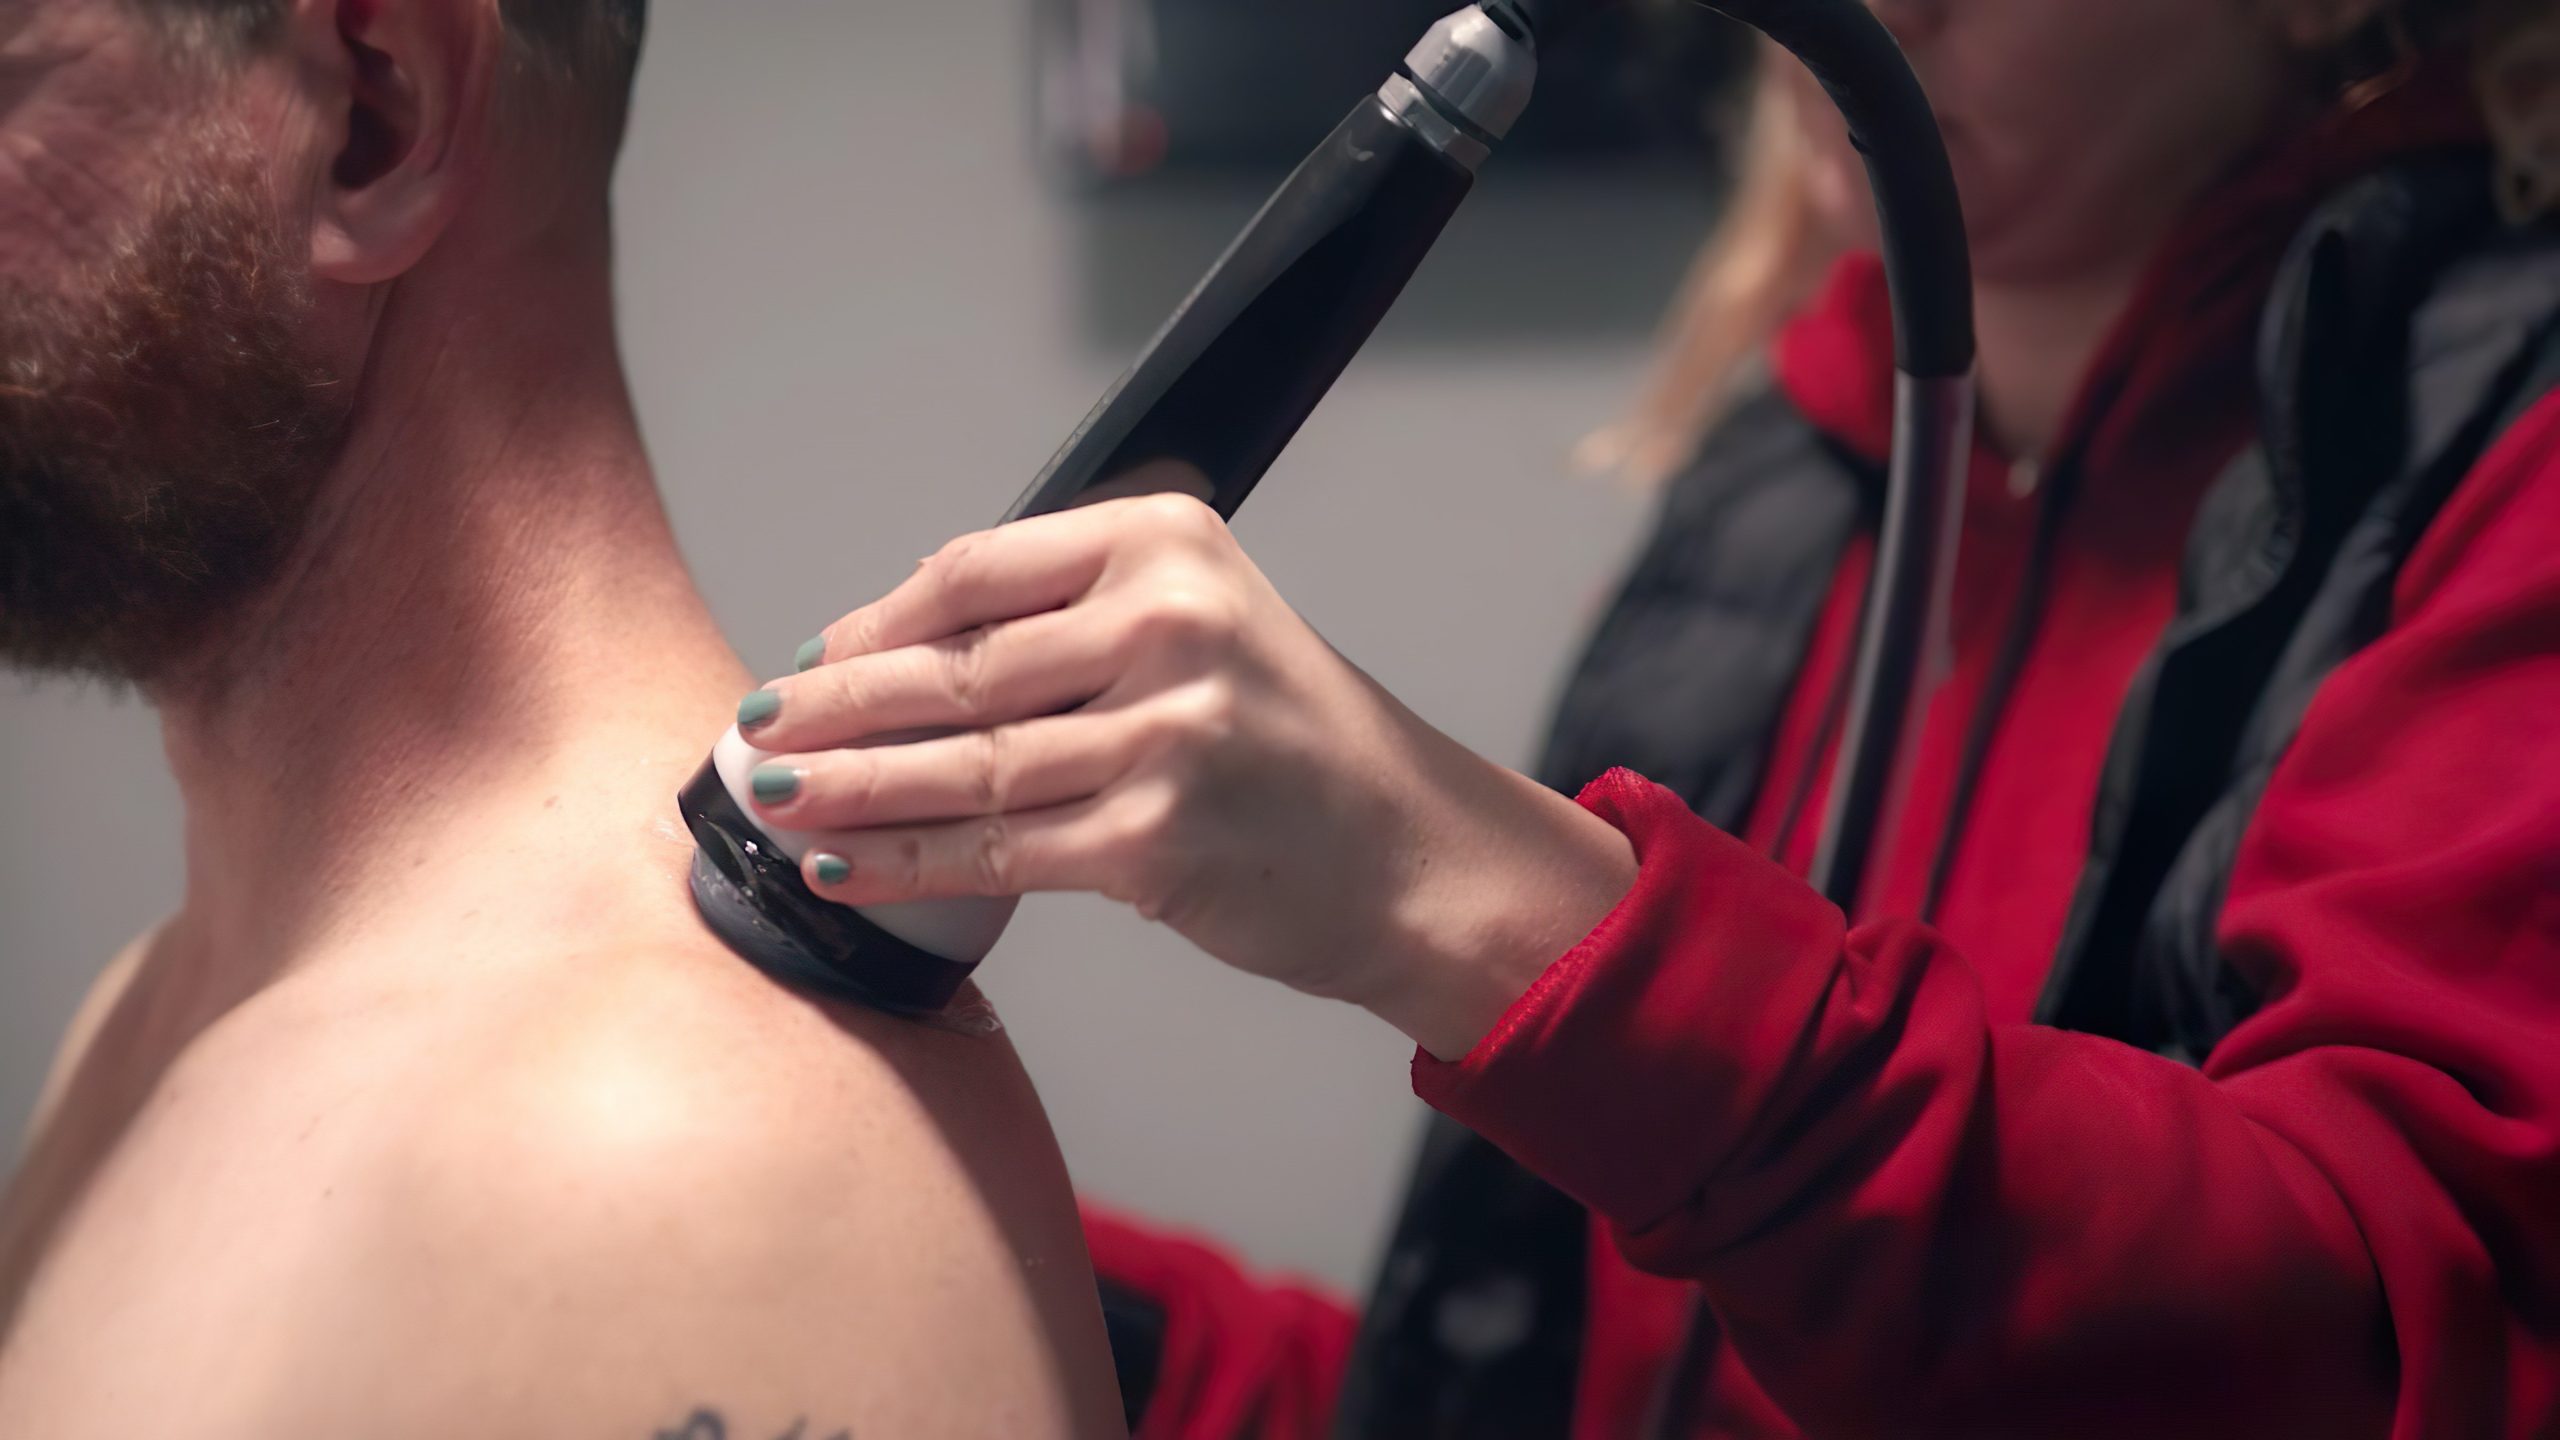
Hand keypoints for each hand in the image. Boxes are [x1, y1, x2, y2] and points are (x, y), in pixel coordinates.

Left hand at [734, 482, 1636, 1058]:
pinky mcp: (1157, 836)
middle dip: (835, 706)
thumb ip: (1071, 622)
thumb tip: (893, 654)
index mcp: (1167, 543)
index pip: (974, 571)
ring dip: (848, 789)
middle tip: (756, 729)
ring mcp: (1166, 731)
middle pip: (953, 667)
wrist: (1408, 852)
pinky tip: (845, 868)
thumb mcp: (1203, 628)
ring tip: (775, 800)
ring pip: (962, 764)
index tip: (814, 657)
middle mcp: (1168, 623)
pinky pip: (996, 851)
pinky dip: (906, 863)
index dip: (874, 622)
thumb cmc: (1295, 745)